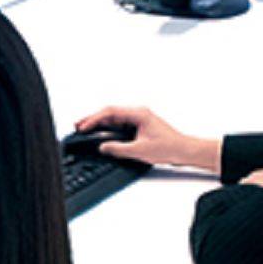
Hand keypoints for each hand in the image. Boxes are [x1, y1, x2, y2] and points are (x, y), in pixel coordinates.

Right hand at [75, 106, 221, 172]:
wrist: (184, 151)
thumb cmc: (169, 147)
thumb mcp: (140, 150)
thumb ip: (118, 148)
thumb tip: (103, 147)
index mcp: (138, 113)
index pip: (110, 112)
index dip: (94, 119)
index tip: (83, 126)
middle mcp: (138, 113)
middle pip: (110, 113)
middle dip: (93, 119)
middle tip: (78, 125)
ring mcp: (139, 119)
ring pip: (114, 118)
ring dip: (99, 123)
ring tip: (85, 128)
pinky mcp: (139, 127)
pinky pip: (119, 124)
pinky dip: (108, 128)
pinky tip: (100, 133)